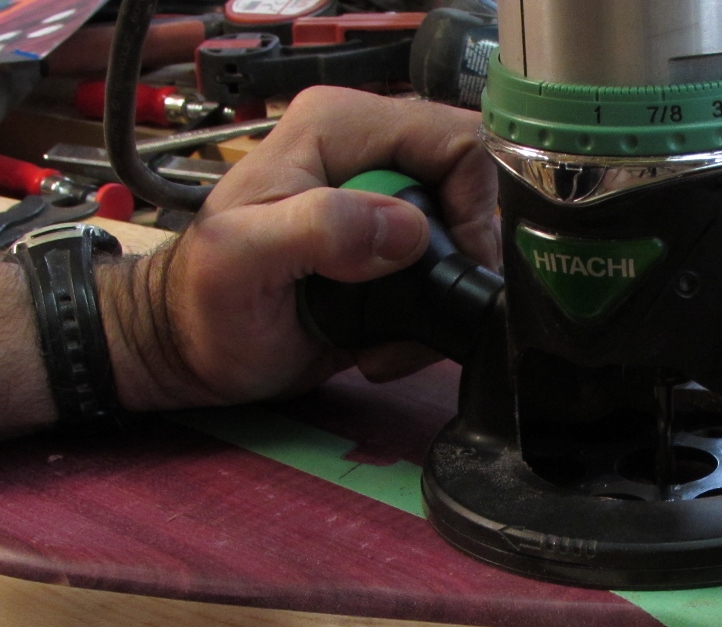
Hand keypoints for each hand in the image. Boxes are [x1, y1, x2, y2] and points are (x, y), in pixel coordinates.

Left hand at [100, 87, 499, 410]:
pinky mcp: (393, 250)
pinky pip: (450, 276)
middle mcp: (372, 155)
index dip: (471, 205)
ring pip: (467, 241)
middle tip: (418, 309)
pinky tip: (387, 340)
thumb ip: (319, 228)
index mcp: (339, 126)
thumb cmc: (203, 304)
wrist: (192, 350)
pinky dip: (430, 318)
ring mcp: (385, 203)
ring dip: (441, 299)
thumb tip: (405, 229)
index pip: (456, 140)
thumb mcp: (243, 259)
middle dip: (459, 261)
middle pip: (473, 191)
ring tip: (391, 335)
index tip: (447, 266)